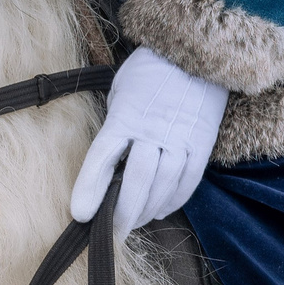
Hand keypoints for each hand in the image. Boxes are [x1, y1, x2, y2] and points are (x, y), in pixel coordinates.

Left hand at [71, 47, 228, 241]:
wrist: (196, 51)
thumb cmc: (149, 71)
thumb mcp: (120, 91)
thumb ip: (115, 126)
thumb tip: (109, 163)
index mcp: (125, 115)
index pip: (102, 157)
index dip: (89, 188)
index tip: (81, 215)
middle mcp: (152, 130)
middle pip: (136, 180)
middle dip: (123, 212)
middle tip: (112, 233)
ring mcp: (180, 138)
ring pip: (164, 185)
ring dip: (148, 210)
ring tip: (135, 223)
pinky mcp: (202, 144)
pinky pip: (189, 181)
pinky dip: (174, 200)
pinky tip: (161, 210)